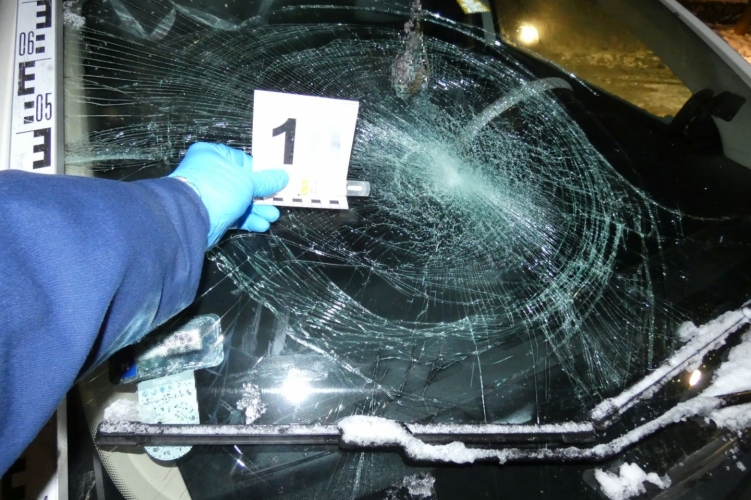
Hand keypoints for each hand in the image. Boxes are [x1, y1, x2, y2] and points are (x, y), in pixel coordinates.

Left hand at [169, 142, 287, 247]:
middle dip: (262, 195)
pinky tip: (261, 225)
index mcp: (213, 155)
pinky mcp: (212, 214)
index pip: (243, 161)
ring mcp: (210, 195)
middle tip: (278, 201)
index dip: (261, 172)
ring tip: (272, 216)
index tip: (276, 181)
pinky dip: (247, 219)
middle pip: (244, 183)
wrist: (191, 218)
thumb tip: (283, 176)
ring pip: (240, 201)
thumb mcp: (248, 181)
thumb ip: (267, 181)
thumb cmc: (218, 188)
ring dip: (258, 210)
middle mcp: (210, 173)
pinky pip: (234, 215)